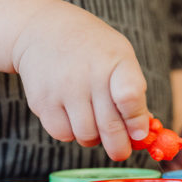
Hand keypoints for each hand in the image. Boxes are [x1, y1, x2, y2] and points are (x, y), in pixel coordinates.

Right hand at [12, 0, 150, 160]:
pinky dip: (70, 133)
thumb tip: (140, 132)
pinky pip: (62, 134)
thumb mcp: (118, 55)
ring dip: (93, 139)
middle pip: (110, 126)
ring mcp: (63, 89)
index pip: (130, 96)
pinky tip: (72, 117)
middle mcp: (89, 75)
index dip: (137, 121)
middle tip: (120, 151)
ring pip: (86, 136)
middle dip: (119, 147)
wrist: (41, 30)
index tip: (139, 134)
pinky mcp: (42, 101)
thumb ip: (132, 90)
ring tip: (93, 125)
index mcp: (115, 60)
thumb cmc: (90, 47)